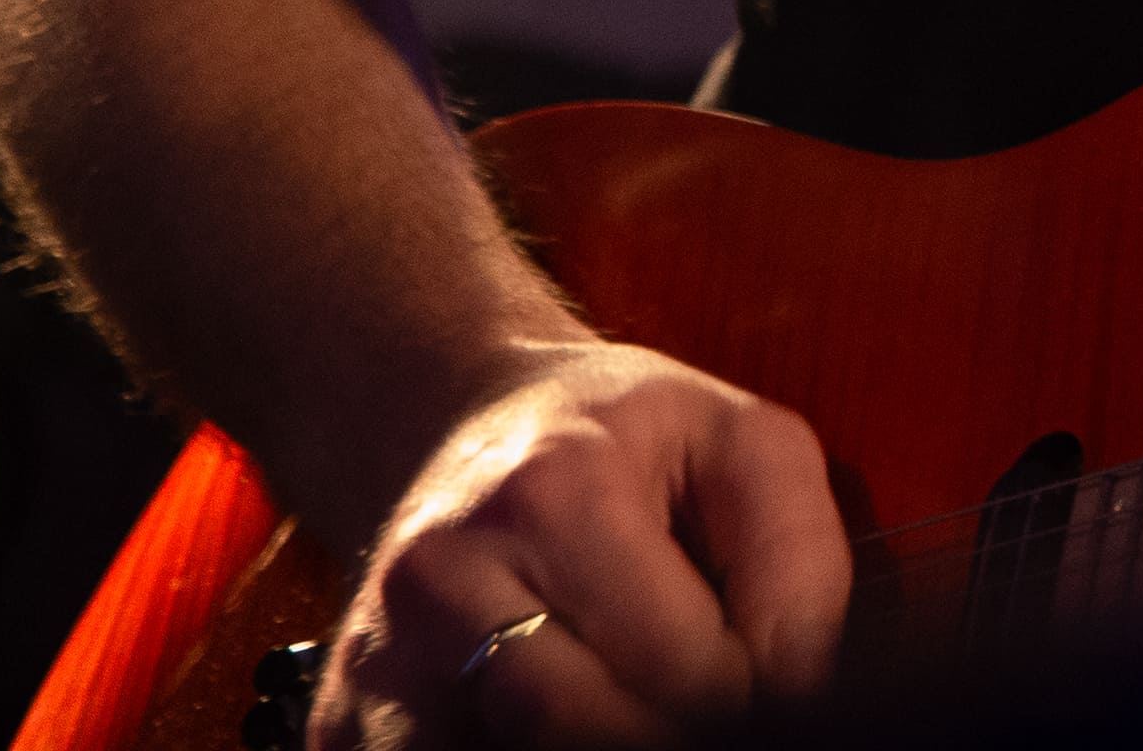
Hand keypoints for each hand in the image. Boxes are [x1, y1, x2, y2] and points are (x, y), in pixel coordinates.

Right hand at [313, 341, 847, 746]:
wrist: (468, 423)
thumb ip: (799, 564)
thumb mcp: (744, 447)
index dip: (750, 697)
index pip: (683, 667)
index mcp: (559, 494)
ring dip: (588, 743)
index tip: (771, 688)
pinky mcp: (343, 723)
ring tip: (635, 697)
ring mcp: (381, 661)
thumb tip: (798, 689)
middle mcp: (446, 579)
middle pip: (581, 731)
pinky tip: (554, 715)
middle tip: (714, 708)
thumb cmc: (622, 439)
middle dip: (672, 734)